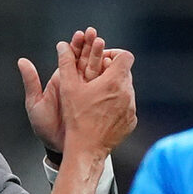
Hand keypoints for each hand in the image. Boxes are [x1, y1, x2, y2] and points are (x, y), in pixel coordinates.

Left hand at [17, 27, 107, 155]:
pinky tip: (114, 65)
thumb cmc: (44, 126)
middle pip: (86, 60)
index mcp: (62, 81)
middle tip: (94, 33)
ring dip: (101, 57)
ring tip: (103, 44)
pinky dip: (110, 76)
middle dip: (90, 46)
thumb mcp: (35, 104)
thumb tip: (21, 61)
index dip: (75, 46)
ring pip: (98, 71)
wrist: (59, 147)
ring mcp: (90, 93)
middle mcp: (77, 84)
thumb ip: (31, 82)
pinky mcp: (100, 102)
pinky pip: (107, 88)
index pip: (69, 59)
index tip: (79, 34)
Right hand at [56, 40, 135, 157]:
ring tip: (94, 97)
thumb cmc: (76, 117)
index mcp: (114, 81)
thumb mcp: (67, 88)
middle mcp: (127, 92)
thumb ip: (66, 63)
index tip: (100, 60)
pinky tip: (99, 113)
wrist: (86, 148)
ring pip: (125, 90)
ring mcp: (131, 108)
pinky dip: (115, 106)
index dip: (113, 54)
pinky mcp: (131, 121)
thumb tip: (62, 45)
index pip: (125, 56)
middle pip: (124, 73)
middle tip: (92, 79)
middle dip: (109, 72)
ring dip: (112, 89)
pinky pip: (126, 106)